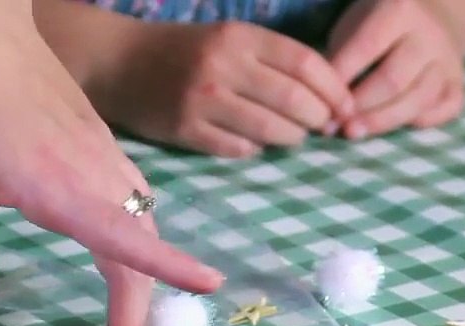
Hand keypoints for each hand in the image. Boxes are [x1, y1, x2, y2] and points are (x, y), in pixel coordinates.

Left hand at [0, 3, 223, 325]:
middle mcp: (92, 172)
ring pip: (140, 224)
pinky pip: (130, 201)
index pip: (124, 237)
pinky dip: (131, 242)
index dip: (169, 269)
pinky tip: (108, 256)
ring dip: (139, 279)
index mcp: (54, 184)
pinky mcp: (102, 145)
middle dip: (137, 314)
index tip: (207, 294)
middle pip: (137, 250)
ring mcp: (104, 156)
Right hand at [95, 21, 354, 157]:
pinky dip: (255, 150)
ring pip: (269, 130)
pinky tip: (255, 143)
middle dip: (318, 119)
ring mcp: (202, 101)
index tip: (345, 106)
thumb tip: (324, 95)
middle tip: (322, 127)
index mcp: (239, 37)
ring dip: (291, 138)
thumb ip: (271, 60)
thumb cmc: (184, 52)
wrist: (119, 63)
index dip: (334, 89)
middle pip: (293, 100)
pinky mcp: (185, 130)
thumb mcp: (228, 39)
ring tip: (293, 137)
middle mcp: (223, 66)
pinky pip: (237, 149)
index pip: (305, 63)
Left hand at [329, 0, 464, 138]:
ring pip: (419, 100)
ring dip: (383, 122)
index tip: (320, 105)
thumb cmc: (377, 26)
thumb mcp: (354, 27)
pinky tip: (396, 127)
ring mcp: (448, 60)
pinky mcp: (458, 83)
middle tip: (336, 126)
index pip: (365, 49)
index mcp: (399, 10)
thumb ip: (341, 58)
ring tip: (355, 133)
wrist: (431, 15)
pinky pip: (446, 109)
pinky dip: (421, 122)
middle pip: (393, 81)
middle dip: (361, 108)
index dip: (340, 82)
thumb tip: (324, 104)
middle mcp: (429, 35)